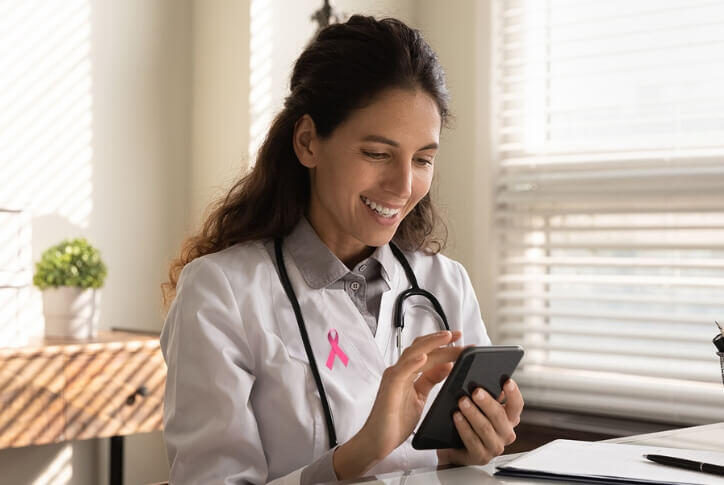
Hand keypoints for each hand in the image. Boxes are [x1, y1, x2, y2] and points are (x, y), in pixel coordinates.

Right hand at [333, 330, 462, 478]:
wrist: (377, 441)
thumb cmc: (394, 421)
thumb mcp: (419, 397)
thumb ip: (430, 380)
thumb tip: (446, 366)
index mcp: (407, 373)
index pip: (427, 353)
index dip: (444, 346)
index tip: (462, 343)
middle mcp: (400, 371)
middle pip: (422, 349)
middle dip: (442, 341)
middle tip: (460, 337)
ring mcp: (394, 377)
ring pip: (413, 353)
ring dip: (431, 344)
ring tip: (447, 338)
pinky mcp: (390, 387)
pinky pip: (401, 371)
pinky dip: (413, 362)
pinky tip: (425, 357)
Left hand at [437, 379, 523, 465]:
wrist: (451, 447)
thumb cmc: (465, 420)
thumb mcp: (474, 403)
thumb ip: (481, 391)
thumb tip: (469, 372)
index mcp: (508, 417)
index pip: (517, 405)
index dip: (513, 393)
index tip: (507, 381)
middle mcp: (505, 433)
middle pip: (500, 416)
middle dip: (487, 402)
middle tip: (476, 391)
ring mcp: (494, 446)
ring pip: (486, 428)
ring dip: (473, 414)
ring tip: (462, 402)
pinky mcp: (481, 456)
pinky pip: (472, 441)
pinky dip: (464, 427)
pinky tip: (456, 417)